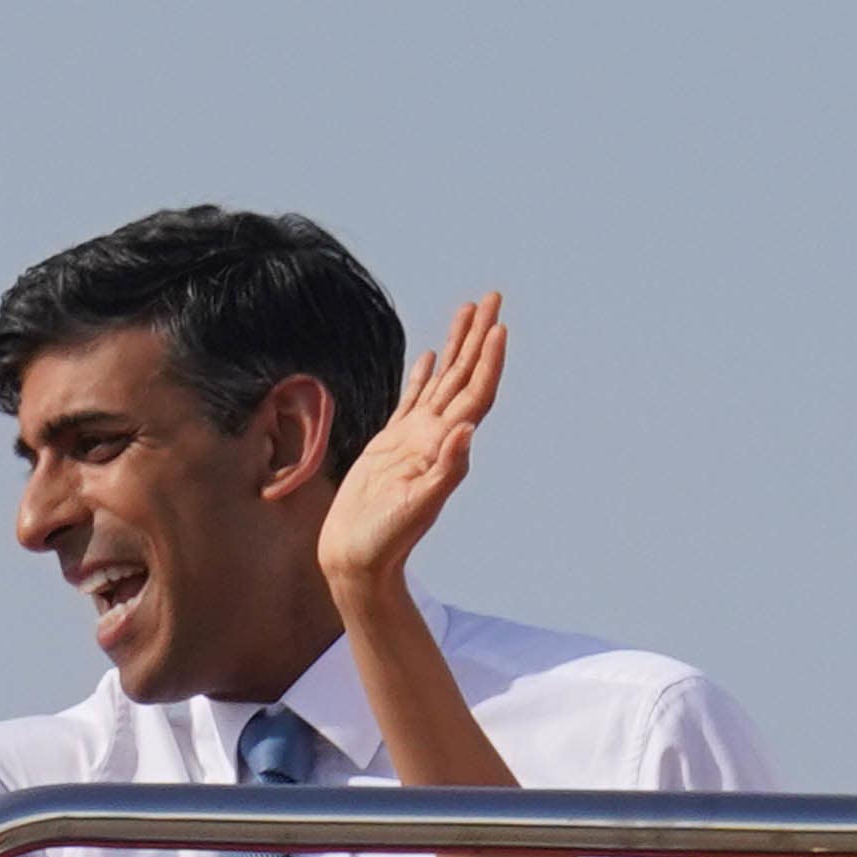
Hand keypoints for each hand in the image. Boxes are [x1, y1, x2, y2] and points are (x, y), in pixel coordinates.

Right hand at [319, 293, 506, 596]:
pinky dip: (423, 375)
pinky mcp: (391, 446)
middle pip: (463, 376)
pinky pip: (413, 400)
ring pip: (441, 381)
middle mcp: (435, 437)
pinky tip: (428, 357)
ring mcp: (415, 439)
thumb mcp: (416, 507)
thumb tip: (466, 431)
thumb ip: (444, 471)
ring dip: (456, 346)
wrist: (357, 560)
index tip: (499, 327)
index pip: (475, 394)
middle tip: (492, 296)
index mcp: (444, 447)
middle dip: (478, 336)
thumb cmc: (384, 541)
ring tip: (468, 310)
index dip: (488, 361)